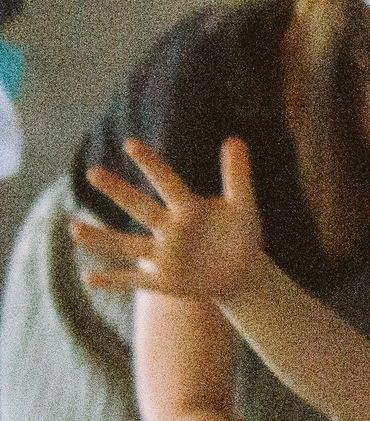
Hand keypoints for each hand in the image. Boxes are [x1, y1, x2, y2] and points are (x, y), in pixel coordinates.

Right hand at [73, 137, 267, 300]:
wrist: (241, 272)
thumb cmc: (239, 235)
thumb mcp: (244, 208)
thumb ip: (237, 176)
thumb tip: (235, 139)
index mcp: (188, 208)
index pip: (168, 183)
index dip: (152, 165)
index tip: (131, 144)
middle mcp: (169, 228)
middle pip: (141, 208)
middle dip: (119, 192)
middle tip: (93, 173)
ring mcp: (163, 255)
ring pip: (127, 245)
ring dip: (102, 238)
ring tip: (74, 229)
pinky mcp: (163, 280)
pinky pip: (134, 280)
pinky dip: (113, 280)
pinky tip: (88, 278)